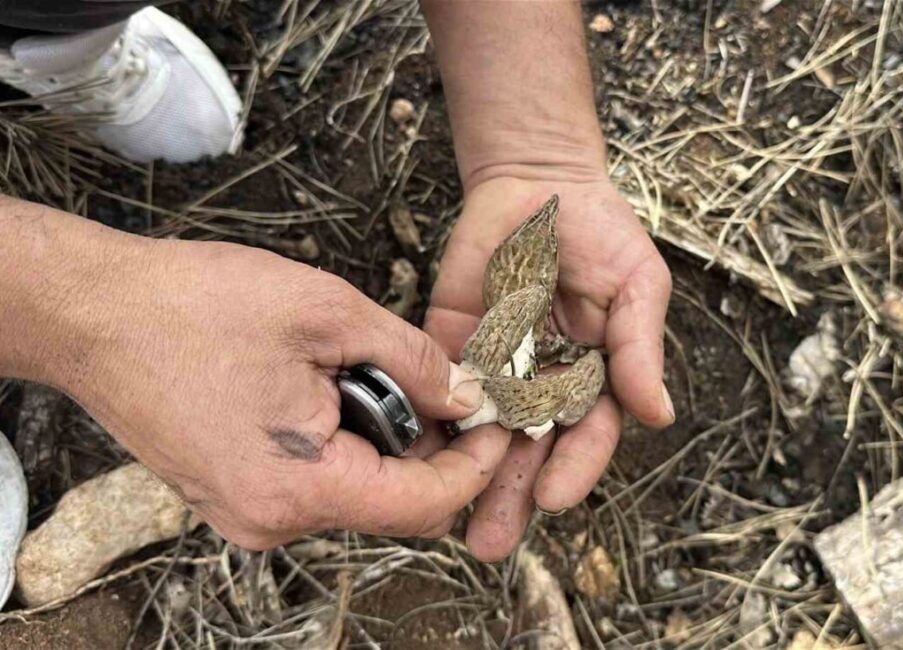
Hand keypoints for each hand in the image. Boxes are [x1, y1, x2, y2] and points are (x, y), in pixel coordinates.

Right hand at [61, 238, 509, 549]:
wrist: (94, 314)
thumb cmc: (196, 306)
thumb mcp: (329, 313)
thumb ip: (414, 360)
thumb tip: (467, 395)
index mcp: (300, 489)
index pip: (425, 504)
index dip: (476, 463)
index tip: (500, 419)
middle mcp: (273, 521)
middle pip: (395, 504)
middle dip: (433, 448)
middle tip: (445, 383)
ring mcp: (249, 514)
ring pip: (359, 492)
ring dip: (386, 440)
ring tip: (371, 373)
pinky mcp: (235, 494)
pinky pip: (318, 483)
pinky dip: (347, 443)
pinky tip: (336, 389)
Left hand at [424, 176, 674, 560]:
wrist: (537, 183)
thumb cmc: (601, 232)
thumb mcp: (636, 285)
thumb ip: (638, 348)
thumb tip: (658, 414)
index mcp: (595, 377)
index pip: (588, 434)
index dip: (574, 468)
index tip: (554, 496)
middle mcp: (546, 385)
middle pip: (531, 452)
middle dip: (512, 497)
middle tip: (490, 543)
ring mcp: (498, 370)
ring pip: (484, 436)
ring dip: (469, 481)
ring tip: (452, 527)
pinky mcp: (454, 347)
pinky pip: (441, 392)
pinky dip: (429, 427)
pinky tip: (415, 461)